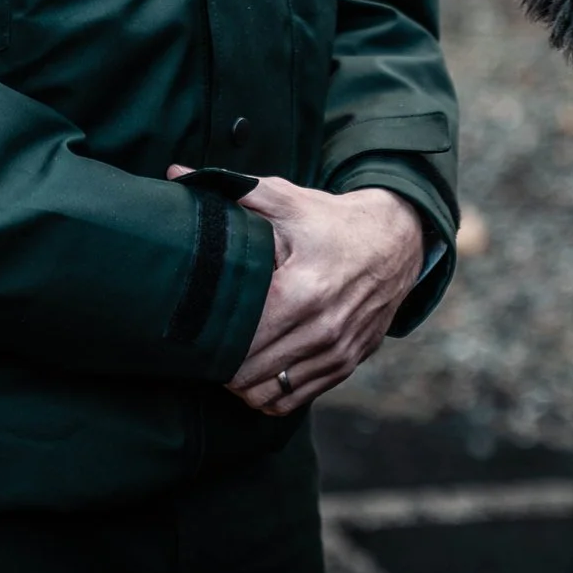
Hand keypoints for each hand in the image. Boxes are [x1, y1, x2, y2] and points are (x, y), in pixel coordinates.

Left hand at [167, 169, 424, 415]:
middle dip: (219, 364)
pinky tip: (253, 374)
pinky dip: (269, 395)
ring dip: (241, 386)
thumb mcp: (288, 200)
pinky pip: (296, 400)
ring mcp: (338, 352)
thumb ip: (234, 191)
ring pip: (270, 395)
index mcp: (304, 290)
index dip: (211, 340)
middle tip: (200, 347)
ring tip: (222, 362)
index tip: (192, 330)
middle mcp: (324, 329)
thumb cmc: (332, 220)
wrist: (396, 241)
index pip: (244, 338)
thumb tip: (176, 173)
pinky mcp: (347, 365)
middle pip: (250, 372)